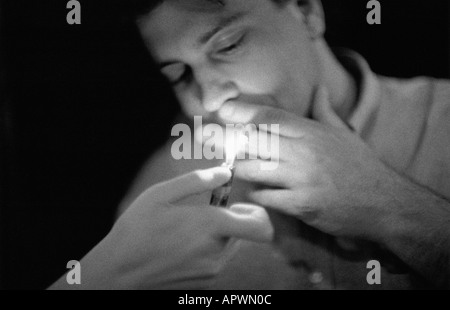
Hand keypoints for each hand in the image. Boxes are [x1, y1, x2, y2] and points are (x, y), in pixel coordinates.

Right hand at [50, 168, 272, 289]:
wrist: (120, 271)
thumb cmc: (137, 228)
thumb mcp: (161, 194)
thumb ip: (197, 181)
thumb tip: (226, 172)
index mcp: (210, 226)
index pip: (261, 227)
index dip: (259, 213)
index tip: (240, 204)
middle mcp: (217, 250)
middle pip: (247, 233)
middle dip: (235, 219)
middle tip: (211, 211)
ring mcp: (212, 268)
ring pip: (233, 245)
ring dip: (222, 233)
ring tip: (190, 228)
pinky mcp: (205, 279)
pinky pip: (220, 257)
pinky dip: (212, 246)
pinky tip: (185, 242)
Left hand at [217, 87, 403, 241]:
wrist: (386, 202)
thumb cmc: (362, 166)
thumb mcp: (345, 133)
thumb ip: (325, 111)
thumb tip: (319, 88)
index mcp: (313, 132)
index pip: (270, 116)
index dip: (242, 112)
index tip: (222, 111)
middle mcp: (305, 151)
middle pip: (255, 140)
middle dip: (230, 141)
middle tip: (213, 142)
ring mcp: (303, 178)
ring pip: (255, 169)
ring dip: (240, 170)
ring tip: (234, 169)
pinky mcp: (303, 205)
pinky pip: (266, 197)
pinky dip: (257, 194)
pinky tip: (257, 192)